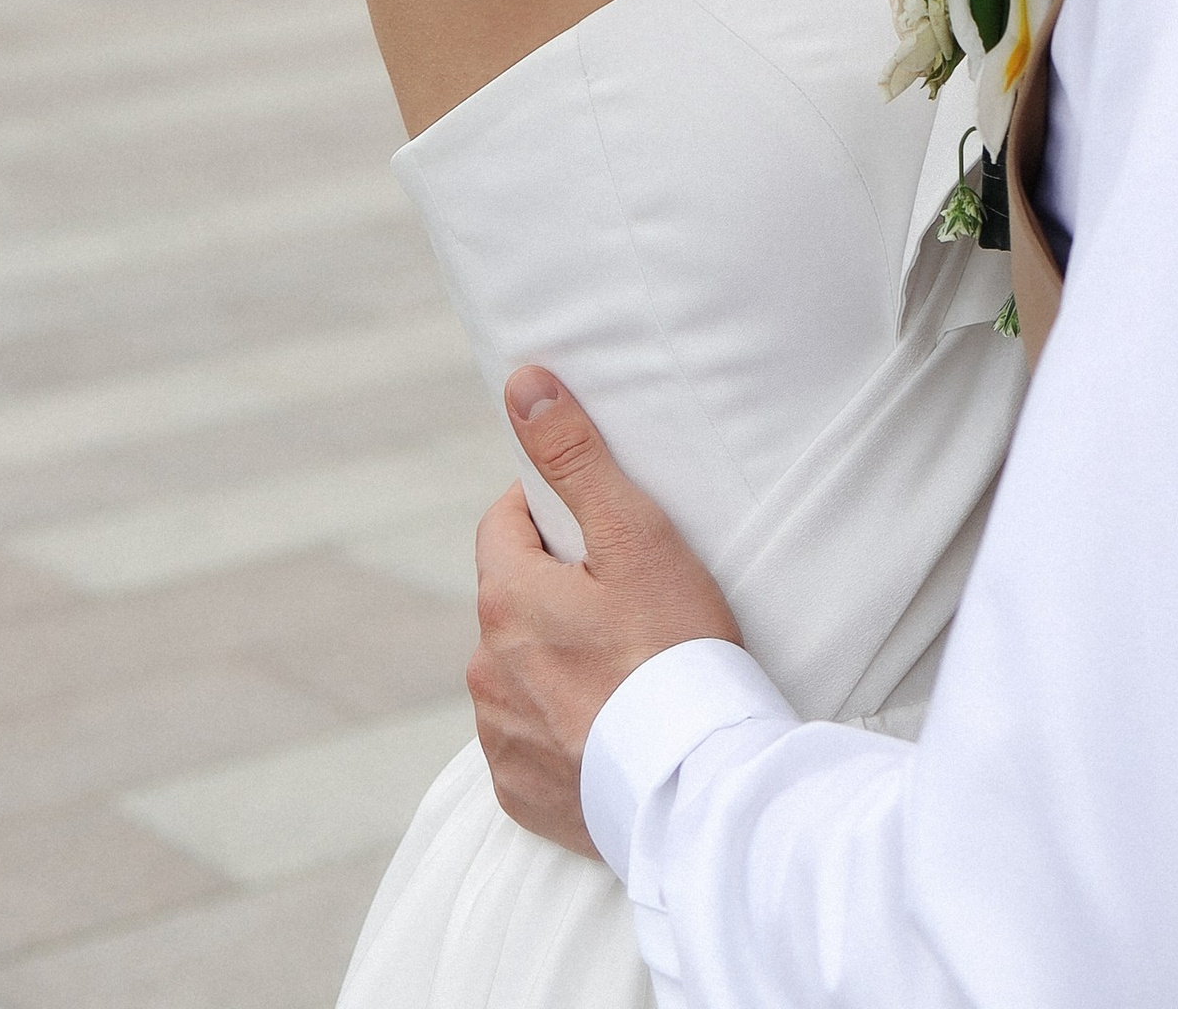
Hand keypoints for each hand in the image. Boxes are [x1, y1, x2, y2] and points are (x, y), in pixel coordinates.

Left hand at [469, 370, 738, 855]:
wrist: (693, 783)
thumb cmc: (673, 650)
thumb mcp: (634, 536)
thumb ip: (575, 457)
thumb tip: (522, 385)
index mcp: (505, 602)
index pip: (502, 525)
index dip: (546, 510)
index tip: (596, 521)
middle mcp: (484, 671)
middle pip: (511, 600)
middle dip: (553, 586)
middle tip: (626, 593)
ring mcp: (499, 737)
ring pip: (516, 670)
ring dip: (553, 657)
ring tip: (624, 662)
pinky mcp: (520, 792)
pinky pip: (527, 739)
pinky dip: (559, 723)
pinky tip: (609, 721)